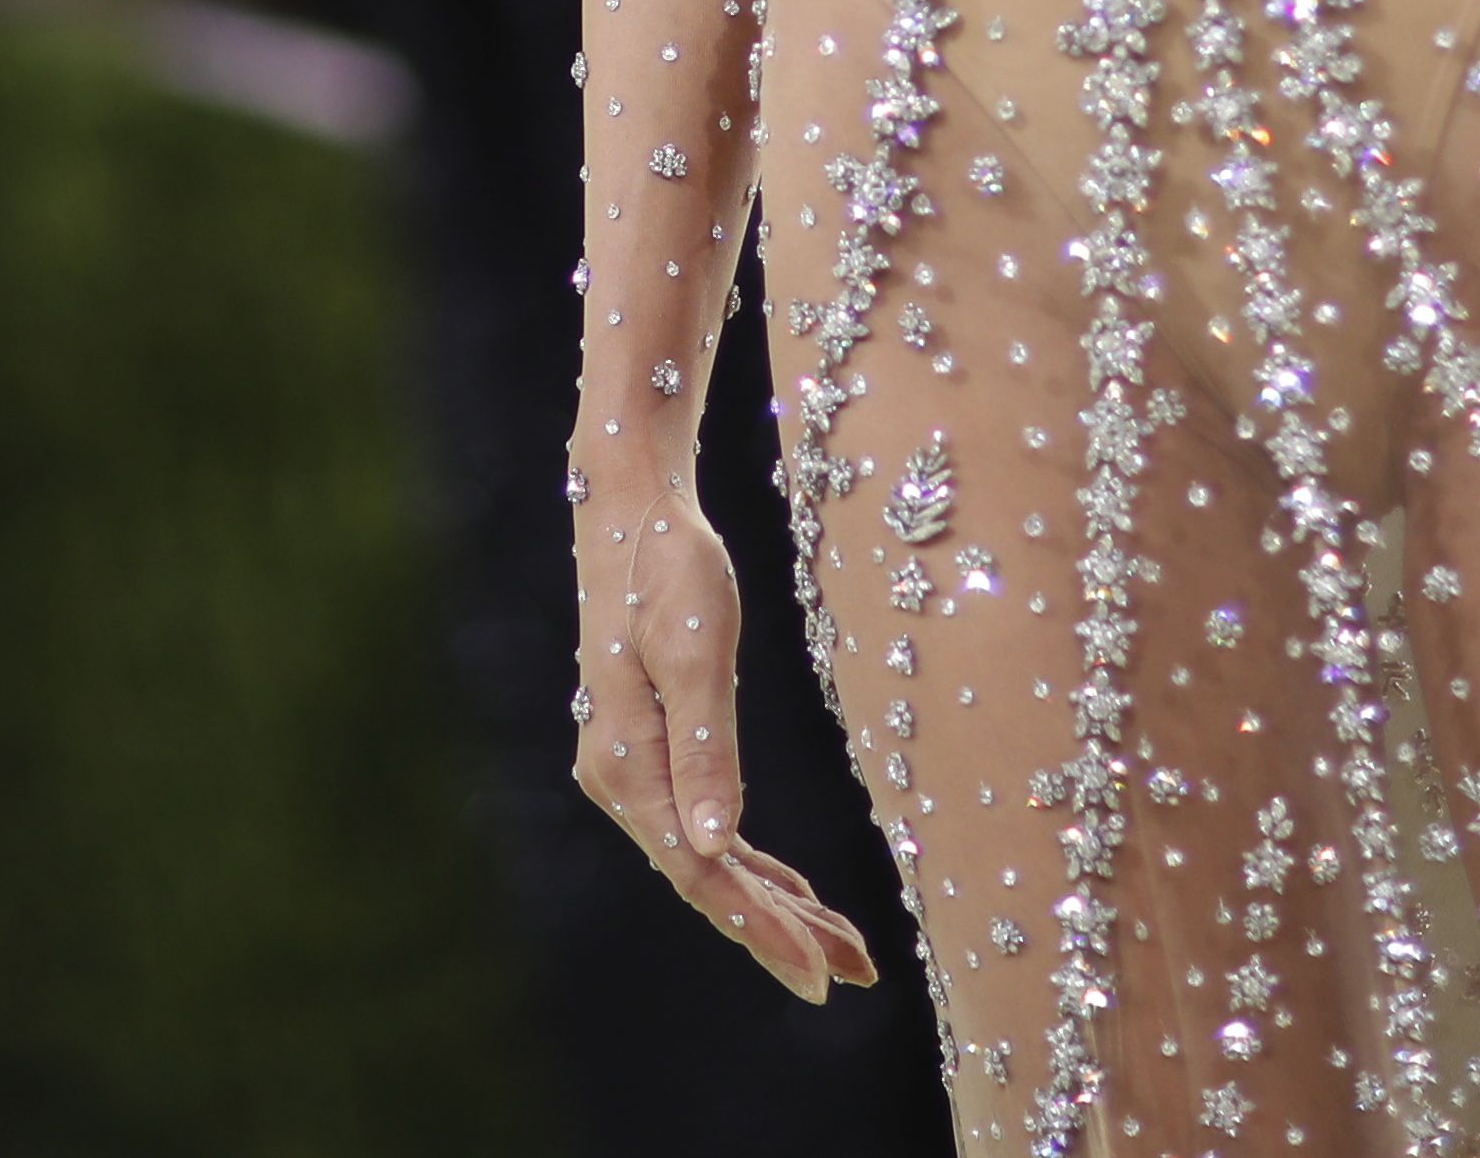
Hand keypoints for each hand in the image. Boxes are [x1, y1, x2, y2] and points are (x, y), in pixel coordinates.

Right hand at [567, 461, 875, 1002]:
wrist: (630, 507)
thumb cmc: (666, 565)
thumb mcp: (695, 650)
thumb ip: (705, 749)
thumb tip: (717, 848)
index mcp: (629, 765)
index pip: (702, 872)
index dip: (760, 927)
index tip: (817, 973)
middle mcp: (624, 778)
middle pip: (709, 878)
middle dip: (781, 929)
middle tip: (854, 973)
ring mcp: (635, 766)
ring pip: (711, 858)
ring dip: (774, 903)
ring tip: (844, 948)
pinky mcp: (655, 746)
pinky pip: (707, 825)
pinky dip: (752, 863)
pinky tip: (791, 889)